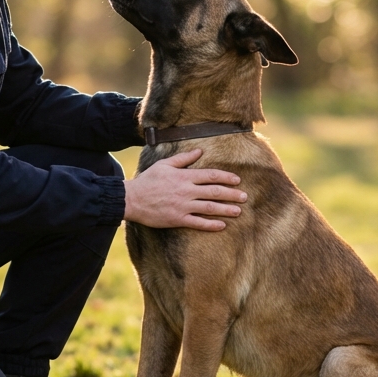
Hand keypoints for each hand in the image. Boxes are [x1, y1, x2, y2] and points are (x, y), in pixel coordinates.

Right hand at [123, 148, 245, 230]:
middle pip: (215, 192)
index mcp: (184, 176)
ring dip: (226, 209)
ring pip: (210, 208)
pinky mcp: (177, 219)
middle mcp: (186, 191)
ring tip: (239, 211)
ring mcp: (183, 206)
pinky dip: (211, 224)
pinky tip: (222, 225)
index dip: (226, 177)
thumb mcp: (165, 164)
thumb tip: (199, 151)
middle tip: (245, 197)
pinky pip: (198, 223)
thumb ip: (183, 159)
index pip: (211, 175)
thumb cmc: (148, 180)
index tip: (237, 180)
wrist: (132, 199)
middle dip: (232, 194)